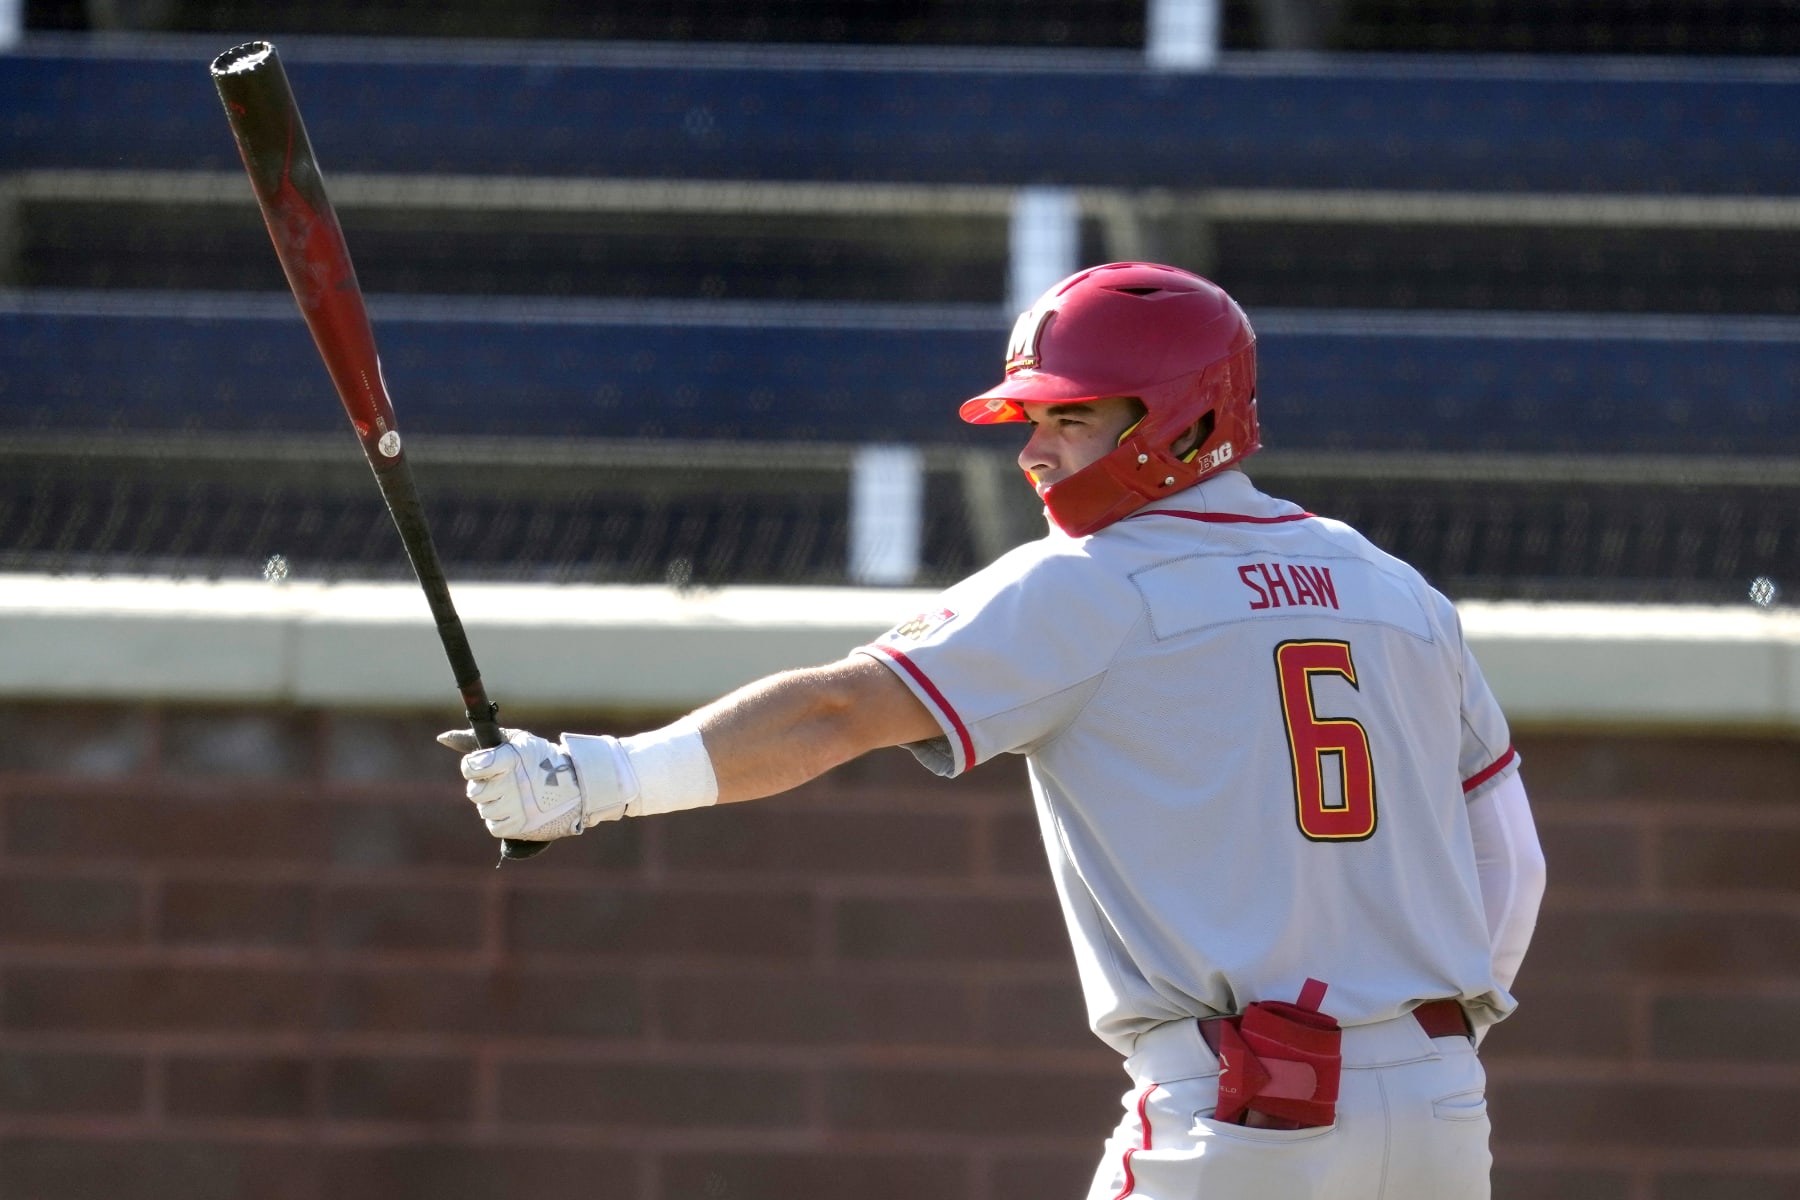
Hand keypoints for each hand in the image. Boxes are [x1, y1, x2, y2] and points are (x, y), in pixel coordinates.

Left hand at [436, 727, 627, 841]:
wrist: (579, 785)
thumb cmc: (541, 759)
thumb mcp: (513, 742)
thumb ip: (476, 741)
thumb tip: (441, 738)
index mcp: (509, 759)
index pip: (471, 768)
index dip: (473, 767)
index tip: (484, 766)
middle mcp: (512, 784)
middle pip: (474, 792)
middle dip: (483, 787)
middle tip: (501, 783)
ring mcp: (517, 807)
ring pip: (484, 810)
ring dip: (493, 803)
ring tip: (511, 796)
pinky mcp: (522, 827)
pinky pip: (494, 826)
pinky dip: (501, 819)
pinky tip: (514, 809)